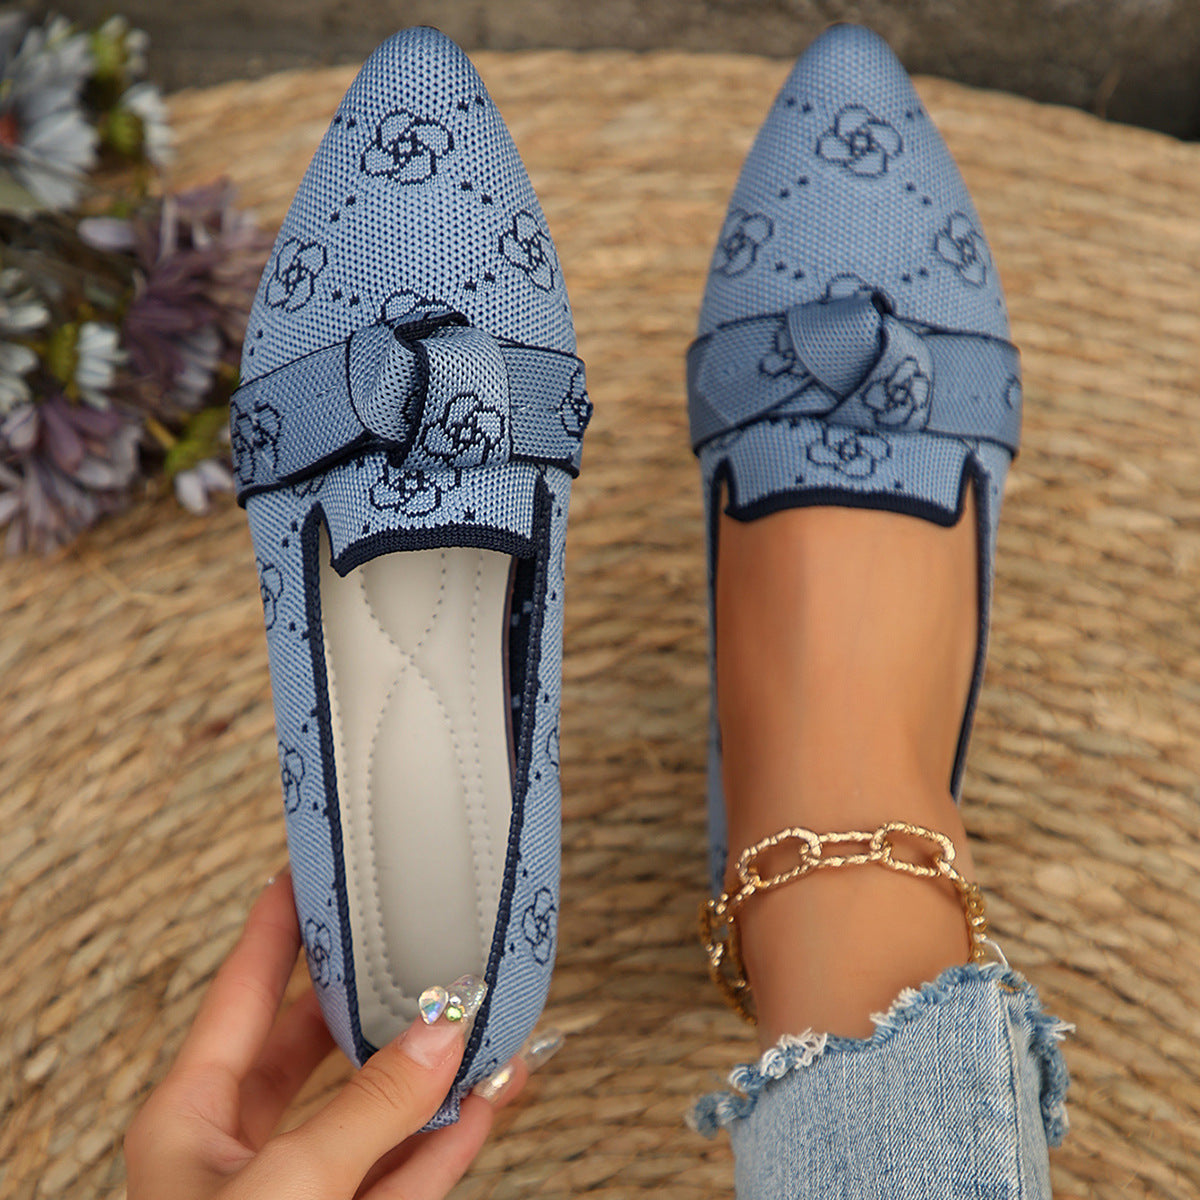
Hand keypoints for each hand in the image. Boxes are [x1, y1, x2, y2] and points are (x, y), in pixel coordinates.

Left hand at [125, 873, 529, 1198]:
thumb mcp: (281, 1196)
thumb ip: (366, 1115)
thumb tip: (442, 1039)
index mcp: (192, 1120)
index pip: (246, 991)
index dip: (281, 924)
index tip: (314, 865)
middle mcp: (246, 1151)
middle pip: (320, 1043)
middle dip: (377, 995)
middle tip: (422, 935)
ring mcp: (305, 1196)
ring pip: (379, 1108)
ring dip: (435, 1066)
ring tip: (484, 1012)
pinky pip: (411, 1171)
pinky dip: (455, 1134)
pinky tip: (493, 1093)